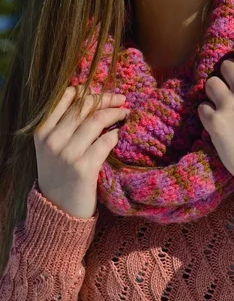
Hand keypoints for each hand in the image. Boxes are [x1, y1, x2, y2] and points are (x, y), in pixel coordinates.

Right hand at [34, 86, 129, 218]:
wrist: (58, 210)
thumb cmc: (60, 173)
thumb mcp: (52, 146)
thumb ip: (65, 124)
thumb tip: (92, 97)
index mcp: (42, 130)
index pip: (67, 96)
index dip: (88, 89)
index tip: (101, 92)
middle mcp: (52, 140)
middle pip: (85, 105)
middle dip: (107, 98)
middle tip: (122, 99)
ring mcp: (67, 154)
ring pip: (97, 120)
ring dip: (115, 113)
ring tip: (125, 113)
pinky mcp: (84, 167)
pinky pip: (106, 141)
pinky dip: (115, 134)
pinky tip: (119, 134)